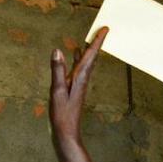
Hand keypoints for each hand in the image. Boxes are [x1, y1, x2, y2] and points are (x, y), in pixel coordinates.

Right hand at [49, 27, 106, 143]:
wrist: (67, 132)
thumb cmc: (62, 114)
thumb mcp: (57, 91)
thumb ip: (57, 71)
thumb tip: (57, 50)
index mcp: (80, 78)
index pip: (90, 55)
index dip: (97, 41)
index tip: (106, 29)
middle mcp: (82, 79)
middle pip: (91, 57)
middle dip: (96, 43)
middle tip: (101, 29)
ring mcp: (79, 84)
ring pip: (86, 63)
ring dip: (88, 50)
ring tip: (90, 38)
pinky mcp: (75, 88)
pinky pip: (79, 69)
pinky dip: (79, 59)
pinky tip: (76, 55)